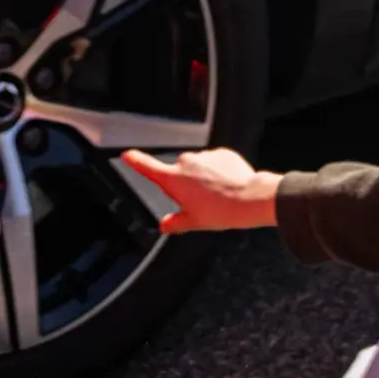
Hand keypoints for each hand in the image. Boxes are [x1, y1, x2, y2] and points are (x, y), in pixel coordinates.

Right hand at [119, 148, 281, 233]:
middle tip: (200, 201)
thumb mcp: (194, 222)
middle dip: (185, 183)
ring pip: (199, 166)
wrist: (250, 198)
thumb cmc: (221, 211)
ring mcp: (205, 156)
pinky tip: (229, 186)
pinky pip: (216, 162)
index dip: (136, 161)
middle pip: (179, 172)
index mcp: (174, 179)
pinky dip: (219, 172)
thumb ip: (176, 222)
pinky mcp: (222, 152)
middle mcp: (186, 162)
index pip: (148, 167)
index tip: (127, 155)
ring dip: (204, 177)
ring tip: (218, 195)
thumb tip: (165, 225)